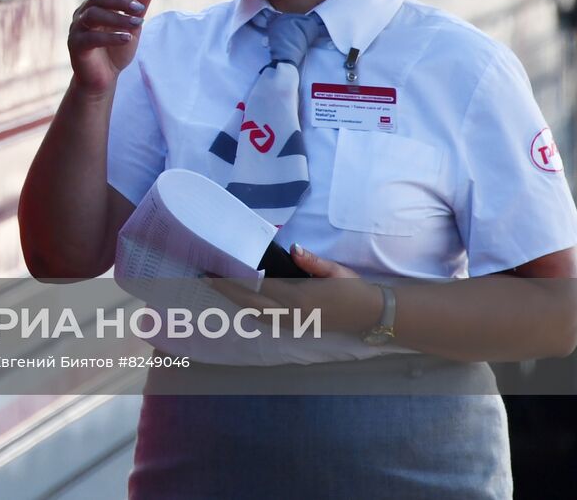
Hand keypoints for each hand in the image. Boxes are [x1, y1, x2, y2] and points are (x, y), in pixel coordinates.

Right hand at [67, 0, 155, 96]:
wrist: (104, 79)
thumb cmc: (116, 51)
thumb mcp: (132, 28)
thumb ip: (138, 8)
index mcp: (95, 7)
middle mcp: (82, 14)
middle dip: (119, 1)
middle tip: (139, 8)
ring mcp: (76, 29)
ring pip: (94, 15)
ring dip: (117, 18)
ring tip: (137, 24)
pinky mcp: (76, 45)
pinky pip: (91, 37)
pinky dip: (110, 37)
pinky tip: (126, 38)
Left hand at [211, 244, 383, 335]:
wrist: (370, 315)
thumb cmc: (352, 289)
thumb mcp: (335, 271)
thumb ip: (313, 262)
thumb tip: (293, 249)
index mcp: (300, 297)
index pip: (260, 286)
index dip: (236, 278)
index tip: (217, 268)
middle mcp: (292, 313)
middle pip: (250, 302)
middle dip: (227, 290)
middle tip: (206, 276)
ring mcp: (293, 323)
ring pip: (255, 313)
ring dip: (235, 300)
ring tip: (217, 286)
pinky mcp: (296, 328)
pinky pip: (265, 321)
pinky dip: (249, 311)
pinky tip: (239, 301)